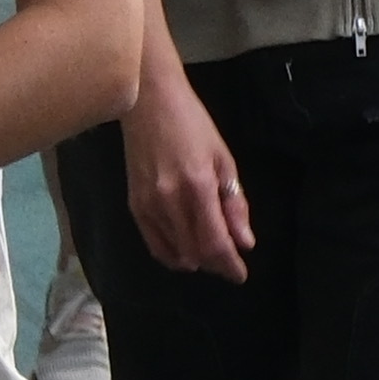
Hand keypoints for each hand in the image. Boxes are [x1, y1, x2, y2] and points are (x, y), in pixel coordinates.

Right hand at [123, 67, 255, 282]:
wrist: (149, 104)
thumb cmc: (194, 126)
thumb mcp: (223, 159)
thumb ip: (234, 203)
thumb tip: (244, 242)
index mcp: (198, 187)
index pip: (215, 241)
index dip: (229, 264)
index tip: (240, 275)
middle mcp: (170, 201)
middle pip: (195, 252)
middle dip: (215, 264)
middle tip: (229, 265)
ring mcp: (148, 205)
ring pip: (174, 252)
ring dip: (195, 261)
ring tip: (211, 258)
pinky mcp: (133, 206)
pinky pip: (153, 244)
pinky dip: (172, 254)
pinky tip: (185, 253)